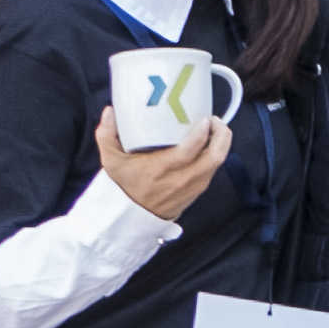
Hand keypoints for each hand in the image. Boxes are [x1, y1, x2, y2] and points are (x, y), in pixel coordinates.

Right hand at [91, 105, 233, 227]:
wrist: (134, 216)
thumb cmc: (125, 185)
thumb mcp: (111, 161)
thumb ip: (107, 135)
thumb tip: (109, 112)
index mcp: (161, 169)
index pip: (190, 150)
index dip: (202, 133)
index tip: (204, 119)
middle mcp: (182, 178)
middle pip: (214, 156)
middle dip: (221, 134)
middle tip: (215, 120)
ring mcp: (194, 185)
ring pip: (218, 162)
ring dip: (221, 143)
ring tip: (215, 128)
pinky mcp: (199, 189)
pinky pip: (214, 169)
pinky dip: (216, 154)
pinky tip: (210, 142)